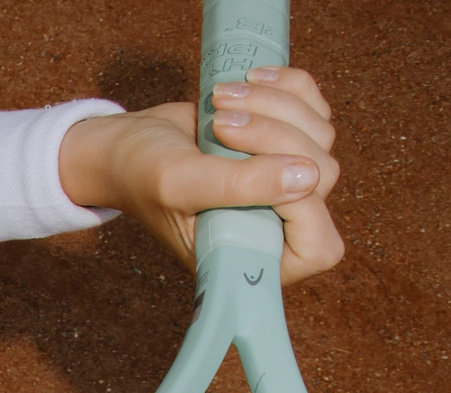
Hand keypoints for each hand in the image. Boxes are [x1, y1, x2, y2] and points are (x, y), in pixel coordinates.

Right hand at [61, 66, 342, 285]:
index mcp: (254, 254)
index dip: (301, 205)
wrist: (128, 146)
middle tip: (222, 123)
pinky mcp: (288, 138)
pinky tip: (248, 80)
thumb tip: (307, 177)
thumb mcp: (181, 184)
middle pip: (323, 176)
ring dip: (272, 105)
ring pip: (320, 135)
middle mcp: (279, 221)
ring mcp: (288, 178)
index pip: (318, 245)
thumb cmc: (144, 176)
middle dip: (275, 137)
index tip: (252, 170)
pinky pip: (314, 106)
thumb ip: (239, 186)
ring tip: (221, 100)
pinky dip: (286, 85)